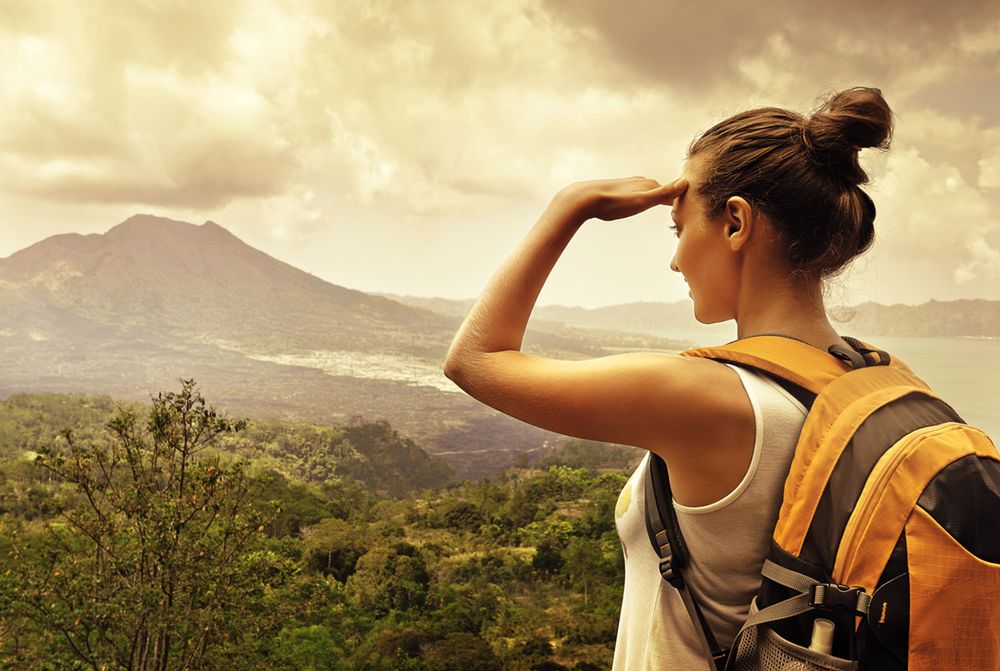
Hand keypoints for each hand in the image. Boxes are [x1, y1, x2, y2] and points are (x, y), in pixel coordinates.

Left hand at [556, 176, 687, 221]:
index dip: (682, 201)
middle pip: (663, 191)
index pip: (673, 192)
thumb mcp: (641, 201)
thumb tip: (685, 182)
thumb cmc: (613, 202)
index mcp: (650, 185)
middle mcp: (641, 182)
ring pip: (650, 192)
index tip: (692, 210)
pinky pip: (637, 195)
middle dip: (672, 199)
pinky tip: (639, 203)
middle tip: (682, 211)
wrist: (584, 199)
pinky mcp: (619, 191)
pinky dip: (644, 199)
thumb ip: (663, 193)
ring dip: (658, 198)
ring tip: (666, 207)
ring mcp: (630, 185)